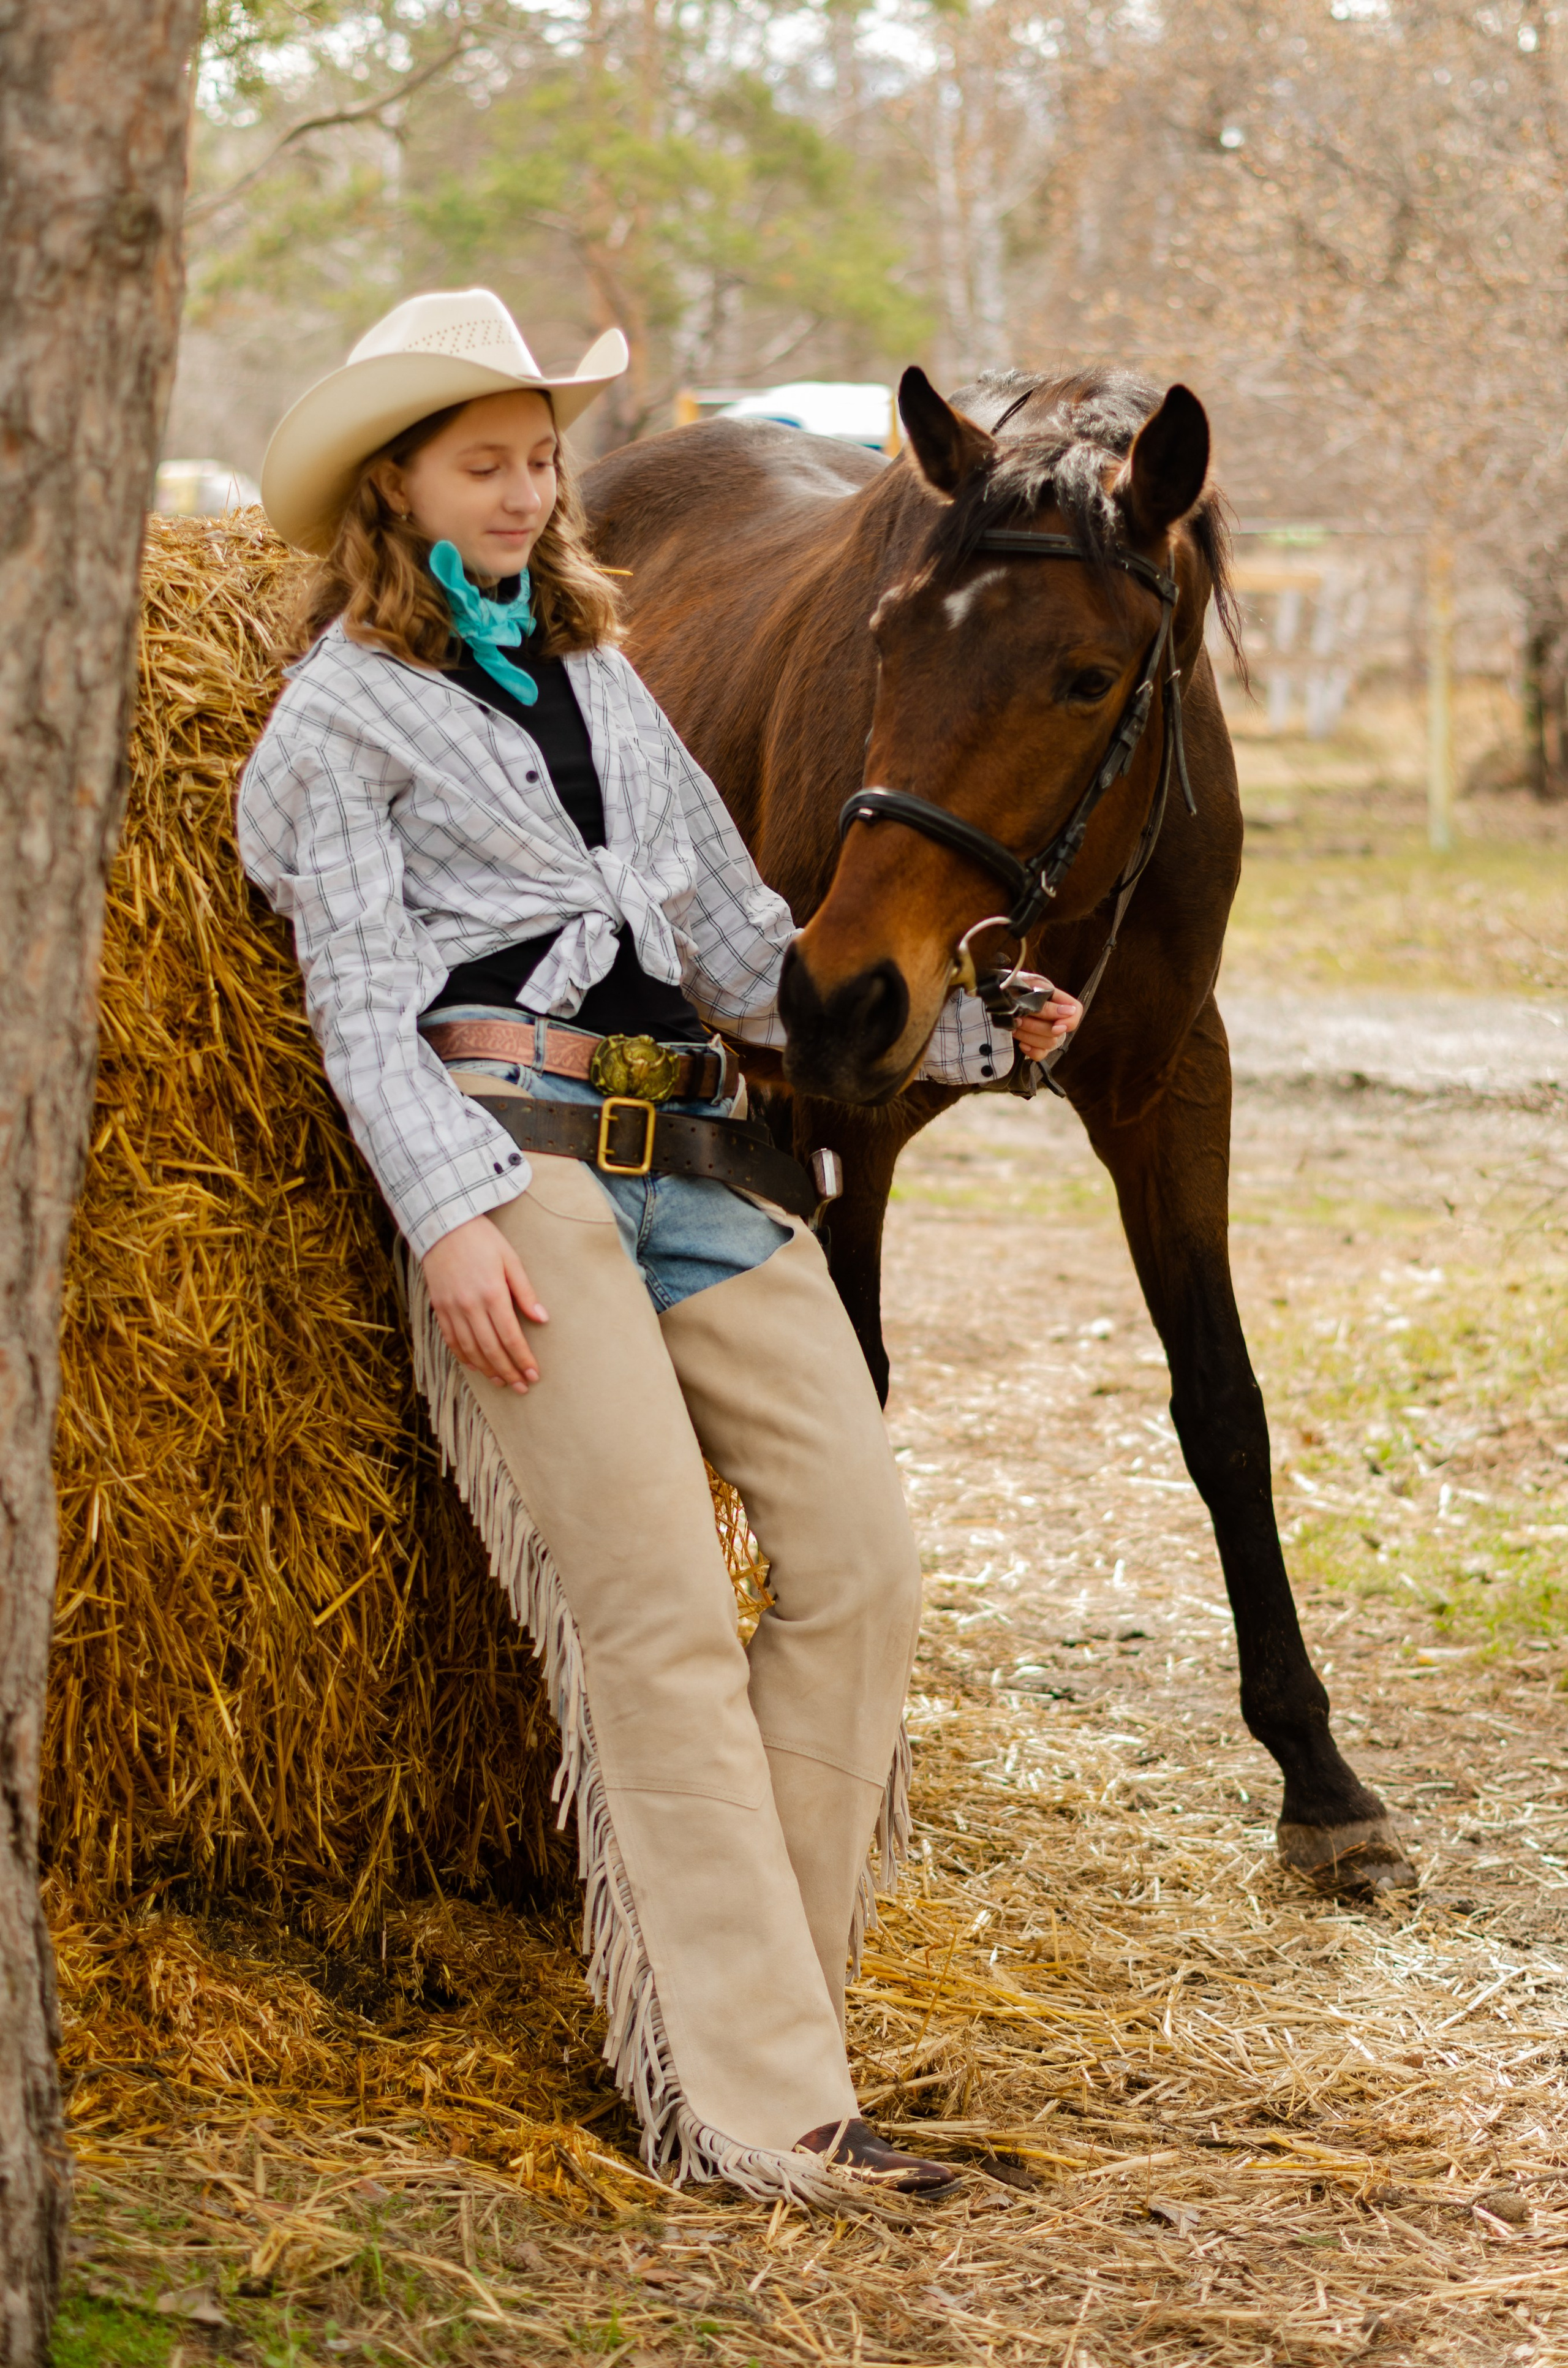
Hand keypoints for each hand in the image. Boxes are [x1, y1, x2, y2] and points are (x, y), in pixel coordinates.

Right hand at [421, 1212, 547, 1393]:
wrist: (442, 1225)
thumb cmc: (482, 1239)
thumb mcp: (510, 1259)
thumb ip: (525, 1291)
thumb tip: (542, 1320)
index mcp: (492, 1293)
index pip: (510, 1336)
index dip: (523, 1359)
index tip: (534, 1374)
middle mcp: (469, 1305)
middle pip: (491, 1349)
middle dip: (508, 1371)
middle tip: (522, 1386)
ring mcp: (451, 1308)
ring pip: (470, 1349)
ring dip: (488, 1369)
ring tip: (502, 1381)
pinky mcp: (439, 1308)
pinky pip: (451, 1340)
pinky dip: (465, 1357)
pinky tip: (477, 1367)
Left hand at [1010, 973, 1083, 1061]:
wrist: (992, 998)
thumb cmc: (1009, 988)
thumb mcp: (1027, 987)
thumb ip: (1046, 1001)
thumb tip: (1068, 1012)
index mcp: (1055, 999)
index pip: (1076, 1011)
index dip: (1069, 1021)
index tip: (1056, 1026)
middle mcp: (1053, 1017)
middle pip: (1059, 1032)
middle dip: (1036, 1026)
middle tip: (1019, 1019)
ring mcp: (1044, 1033)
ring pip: (1049, 1043)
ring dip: (1029, 1035)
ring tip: (1014, 1026)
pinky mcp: (1034, 1045)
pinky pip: (1040, 1055)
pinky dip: (1030, 1050)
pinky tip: (1020, 1043)